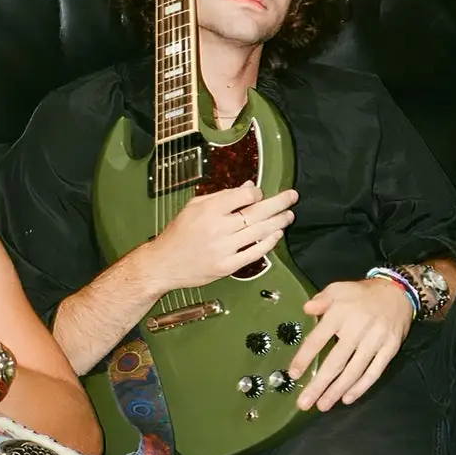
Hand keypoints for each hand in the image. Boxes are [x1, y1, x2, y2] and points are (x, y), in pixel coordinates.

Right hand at [137, 183, 297, 294]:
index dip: (257, 193)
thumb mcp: (194, 207)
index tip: (260, 193)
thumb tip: (248, 187)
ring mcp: (224, 249)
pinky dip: (268, 243)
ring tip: (289, 215)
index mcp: (209, 210)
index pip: (243, 197)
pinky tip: (277, 235)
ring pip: (259, 233)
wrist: (163, 264)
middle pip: (256, 213)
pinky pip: (254, 253)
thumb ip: (222, 196)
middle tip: (292, 197)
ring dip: (278, 222)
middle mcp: (218, 228)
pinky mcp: (227, 266)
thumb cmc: (178, 234)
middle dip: (278, 203)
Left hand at [289, 277, 414, 410]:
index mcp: (340, 314)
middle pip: (336, 362)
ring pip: (354, 371)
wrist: (398, 292)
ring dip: (337, 390)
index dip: (305, 358)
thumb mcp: (338, 289)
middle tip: (305, 403)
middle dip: (319, 384)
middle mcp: (357, 329)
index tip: (293, 374)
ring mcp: (375, 341)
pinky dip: (361, 387)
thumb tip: (306, 309)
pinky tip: (347, 398)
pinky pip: (374, 372)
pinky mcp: (389, 349)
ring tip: (323, 405)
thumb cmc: (362, 294)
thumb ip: (321, 300)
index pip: (318, 339)